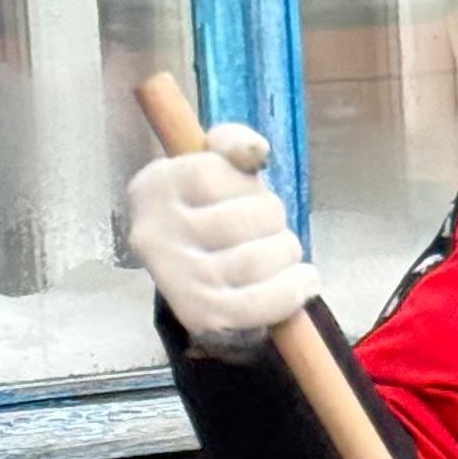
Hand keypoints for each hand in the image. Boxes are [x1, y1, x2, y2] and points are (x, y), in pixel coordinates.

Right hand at [124, 122, 317, 353]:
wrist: (193, 280)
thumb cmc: (210, 214)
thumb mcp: (213, 167)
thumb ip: (232, 143)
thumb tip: (258, 151)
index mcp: (154, 188)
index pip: (213, 172)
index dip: (245, 184)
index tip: (246, 195)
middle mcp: (156, 235)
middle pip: (244, 218)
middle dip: (274, 220)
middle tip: (271, 229)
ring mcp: (178, 280)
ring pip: (258, 260)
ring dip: (287, 254)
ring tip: (284, 253)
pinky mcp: (203, 315)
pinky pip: (263, 301)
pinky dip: (294, 289)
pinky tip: (303, 281)